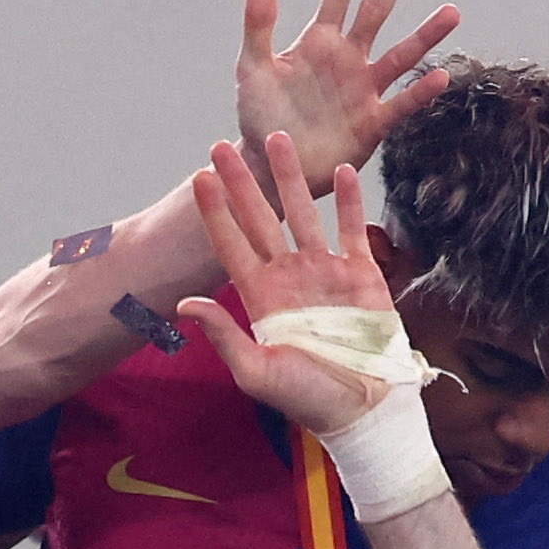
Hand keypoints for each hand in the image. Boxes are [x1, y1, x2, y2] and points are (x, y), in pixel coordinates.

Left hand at [175, 131, 398, 431]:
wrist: (364, 407)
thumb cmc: (307, 397)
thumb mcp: (256, 371)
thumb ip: (223, 334)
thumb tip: (184, 304)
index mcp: (260, 295)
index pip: (230, 243)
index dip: (215, 212)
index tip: (200, 178)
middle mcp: (288, 275)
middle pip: (261, 218)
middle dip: (242, 182)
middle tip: (222, 145)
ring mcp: (324, 272)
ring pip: (305, 213)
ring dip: (291, 178)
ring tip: (279, 140)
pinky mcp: (362, 276)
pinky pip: (352, 231)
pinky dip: (350, 202)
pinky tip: (342, 171)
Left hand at [234, 0, 456, 182]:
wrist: (272, 164)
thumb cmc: (259, 116)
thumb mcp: (252, 68)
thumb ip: (258, 25)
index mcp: (317, 41)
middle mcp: (347, 58)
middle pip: (376, 9)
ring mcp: (364, 88)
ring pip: (401, 55)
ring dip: (425, 34)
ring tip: (452, 12)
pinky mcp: (374, 122)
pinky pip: (402, 103)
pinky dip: (420, 91)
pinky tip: (440, 77)